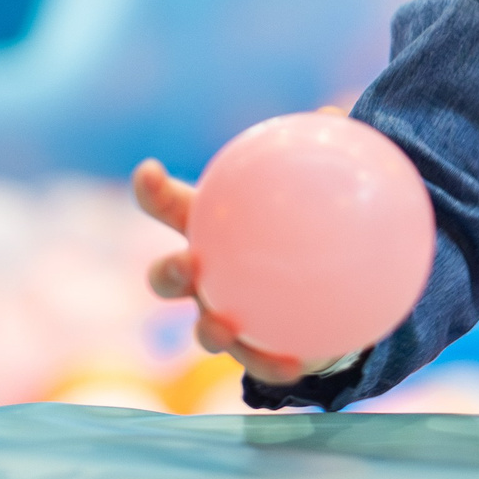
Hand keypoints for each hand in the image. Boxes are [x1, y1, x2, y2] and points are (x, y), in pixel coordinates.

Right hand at [131, 158, 330, 386]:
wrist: (324, 286)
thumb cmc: (301, 224)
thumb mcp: (313, 187)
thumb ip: (317, 155)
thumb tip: (329, 113)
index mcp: (210, 227)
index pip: (168, 207)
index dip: (150, 191)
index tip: (148, 172)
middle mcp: (206, 276)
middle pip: (168, 277)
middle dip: (168, 272)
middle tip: (188, 265)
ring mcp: (222, 316)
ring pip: (202, 328)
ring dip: (207, 330)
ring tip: (222, 327)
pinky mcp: (253, 351)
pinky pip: (258, 362)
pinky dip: (271, 365)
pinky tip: (296, 365)